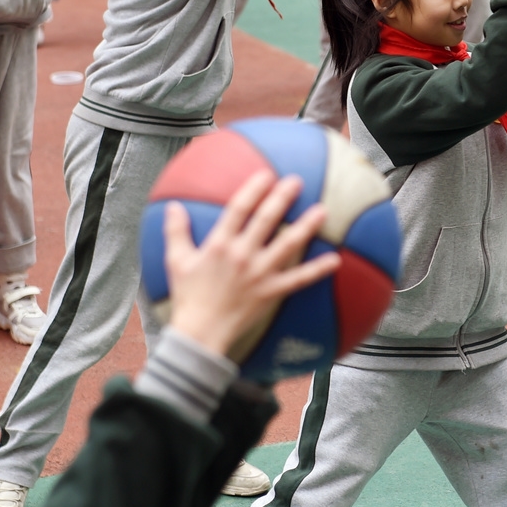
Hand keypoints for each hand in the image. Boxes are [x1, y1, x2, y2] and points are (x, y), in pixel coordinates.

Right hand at [162, 172, 340, 358]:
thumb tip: (172, 207)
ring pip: (287, 246)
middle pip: (266, 220)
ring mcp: (259, 274)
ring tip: (321, 211)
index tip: (266, 175)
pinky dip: (317, 270)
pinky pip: (299, 279)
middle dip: (282, 198)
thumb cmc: (188, 296)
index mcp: (219, 244)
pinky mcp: (271, 292)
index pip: (239, 209)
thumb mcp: (176, 260)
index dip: (253, 189)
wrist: (201, 332)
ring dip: (306, 227)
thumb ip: (175, 231)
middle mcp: (242, 255)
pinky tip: (334, 260)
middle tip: (296, 181)